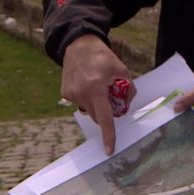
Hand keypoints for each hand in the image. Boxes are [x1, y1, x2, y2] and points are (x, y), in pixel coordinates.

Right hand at [61, 34, 135, 154]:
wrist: (79, 44)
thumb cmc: (102, 57)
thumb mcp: (122, 70)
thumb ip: (128, 90)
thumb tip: (126, 107)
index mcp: (96, 87)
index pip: (104, 117)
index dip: (108, 135)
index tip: (109, 150)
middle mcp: (81, 93)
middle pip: (97, 116)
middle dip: (106, 112)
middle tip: (111, 97)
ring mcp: (71, 94)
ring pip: (89, 110)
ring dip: (96, 104)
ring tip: (97, 85)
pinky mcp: (65, 93)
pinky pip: (80, 103)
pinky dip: (87, 98)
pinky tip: (87, 84)